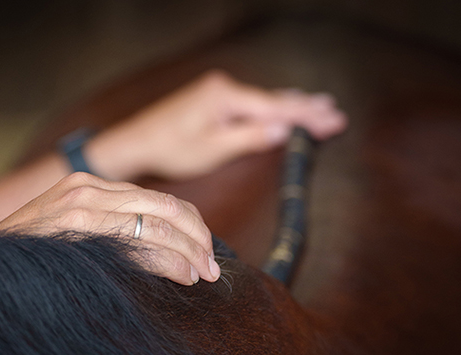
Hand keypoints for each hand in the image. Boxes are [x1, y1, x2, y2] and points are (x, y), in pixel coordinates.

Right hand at [0, 172, 219, 285]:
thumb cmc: (33, 255)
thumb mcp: (72, 232)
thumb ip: (111, 229)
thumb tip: (161, 248)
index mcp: (91, 186)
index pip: (156, 198)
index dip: (189, 223)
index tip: (204, 248)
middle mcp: (89, 189)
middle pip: (165, 206)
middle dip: (196, 237)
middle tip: (213, 266)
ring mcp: (82, 206)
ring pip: (157, 224)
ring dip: (188, 251)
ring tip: (204, 275)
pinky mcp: (77, 229)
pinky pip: (138, 243)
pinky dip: (168, 260)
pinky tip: (183, 275)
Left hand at [86, 70, 347, 180]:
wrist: (136, 143)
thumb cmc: (170, 149)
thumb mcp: (213, 149)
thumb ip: (250, 137)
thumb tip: (284, 129)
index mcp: (226, 96)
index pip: (276, 107)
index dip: (306, 116)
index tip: (333, 121)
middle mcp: (224, 87)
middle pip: (273, 99)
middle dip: (305, 108)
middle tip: (335, 113)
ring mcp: (217, 91)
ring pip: (262, 99)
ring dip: (290, 105)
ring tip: (318, 104)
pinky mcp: (211, 100)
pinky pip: (249, 102)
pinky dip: (269, 106)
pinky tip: (280, 104)